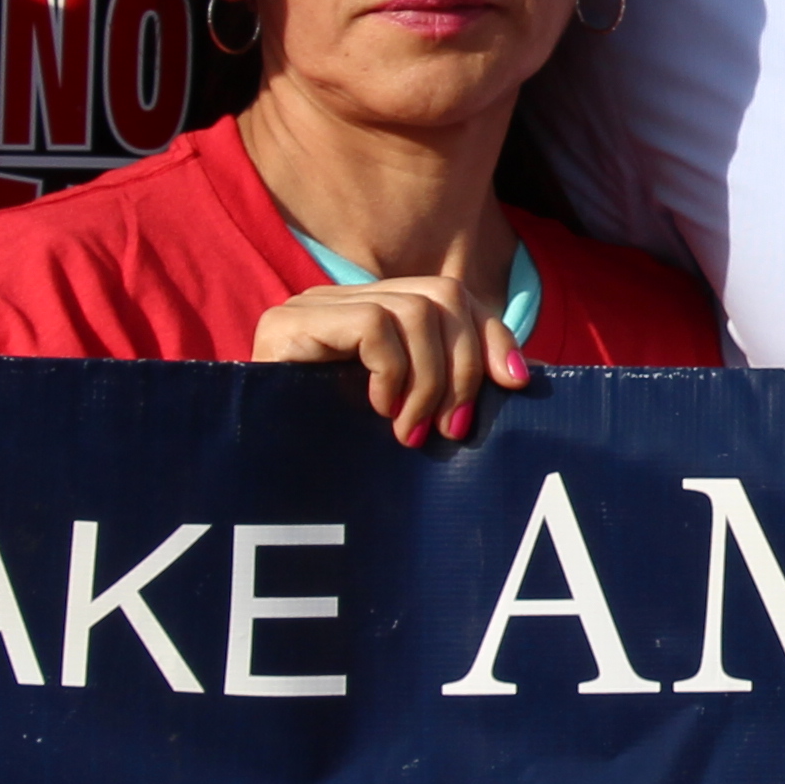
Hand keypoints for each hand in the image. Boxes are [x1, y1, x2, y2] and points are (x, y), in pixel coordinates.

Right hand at [248, 276, 532, 445]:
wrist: (260, 488)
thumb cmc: (340, 463)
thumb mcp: (411, 419)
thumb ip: (453, 390)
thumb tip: (524, 375)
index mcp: (375, 314)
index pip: (452, 296)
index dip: (492, 335)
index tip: (515, 385)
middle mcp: (344, 299)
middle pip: (443, 295)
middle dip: (465, 366)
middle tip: (452, 429)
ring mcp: (314, 306)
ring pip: (417, 309)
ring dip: (429, 379)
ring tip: (411, 431)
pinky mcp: (288, 324)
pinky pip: (375, 325)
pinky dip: (392, 373)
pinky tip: (377, 412)